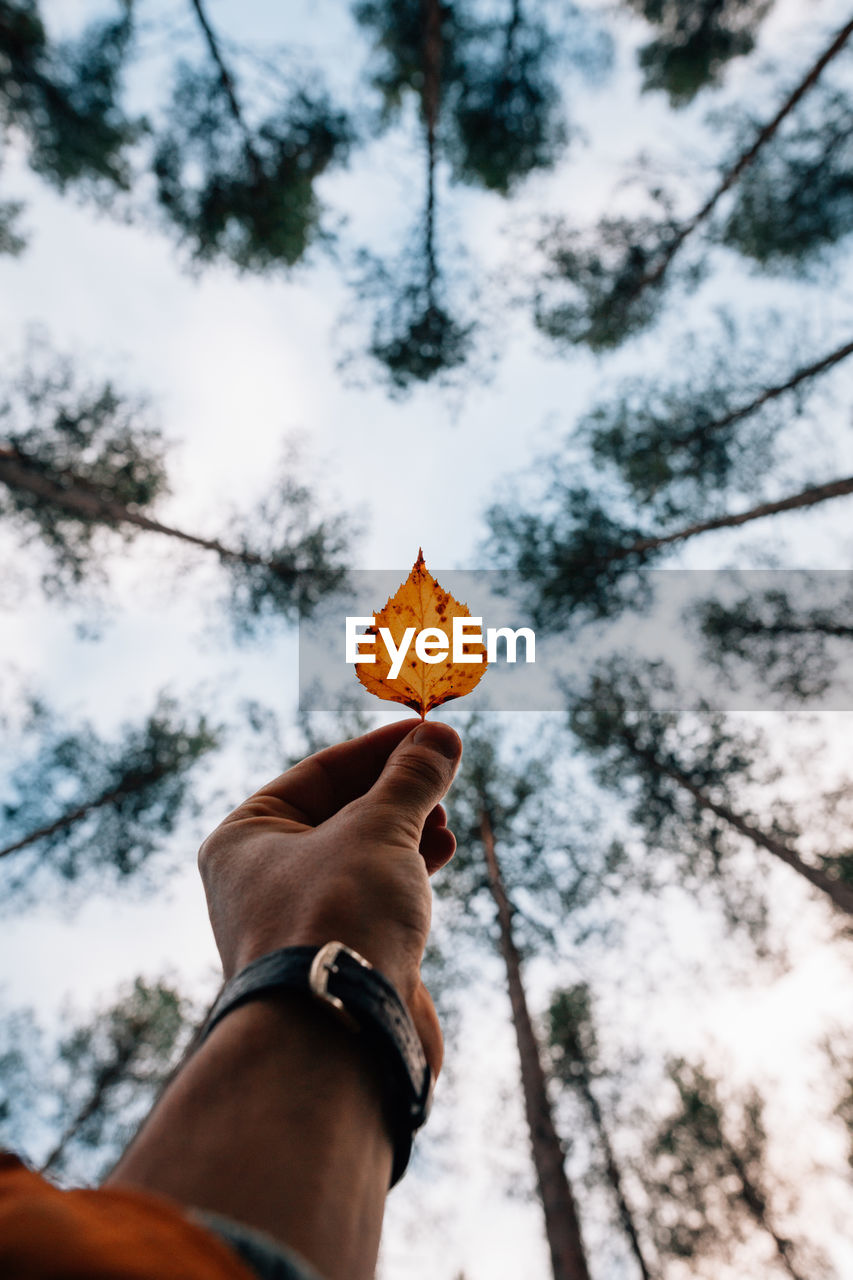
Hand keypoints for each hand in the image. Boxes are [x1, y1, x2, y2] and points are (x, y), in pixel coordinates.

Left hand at [197, 718, 461, 1079]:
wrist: (336, 1037)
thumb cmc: (337, 916)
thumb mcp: (379, 827)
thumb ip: (411, 778)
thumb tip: (439, 737)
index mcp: (246, 838)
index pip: (320, 773)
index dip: (380, 748)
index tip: (430, 732)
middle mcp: (262, 879)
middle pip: (341, 813)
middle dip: (396, 792)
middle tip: (441, 776)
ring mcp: (299, 923)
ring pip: (361, 857)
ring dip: (407, 830)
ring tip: (444, 820)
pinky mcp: (336, 958)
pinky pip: (373, 898)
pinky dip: (407, 871)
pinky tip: (441, 854)